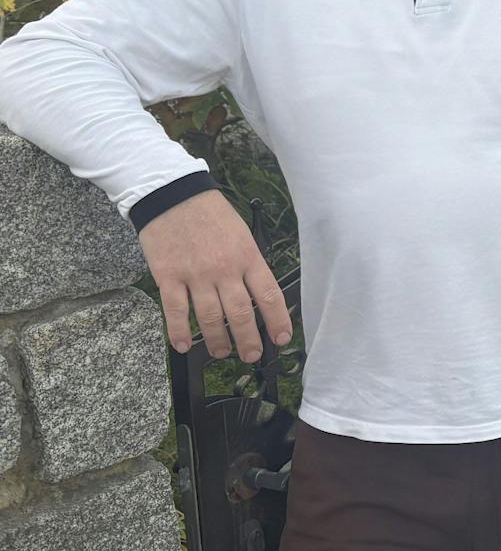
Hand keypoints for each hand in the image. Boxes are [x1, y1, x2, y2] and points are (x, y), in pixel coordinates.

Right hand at [138, 189, 290, 361]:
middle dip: (248, 340)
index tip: (282, 338)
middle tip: (251, 355)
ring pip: (210, 318)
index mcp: (248, 256)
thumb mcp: (242, 234)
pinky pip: (175, 311)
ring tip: (221, 352)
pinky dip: (180, 331)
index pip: (269, 295)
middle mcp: (225, 269)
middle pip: (240, 313)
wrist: (173, 195)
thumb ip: (249, 263)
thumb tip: (257, 293)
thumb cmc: (210, 214)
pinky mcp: (169, 277)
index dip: (277, 321)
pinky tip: (184, 345)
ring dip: (217, 340)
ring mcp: (196, 275)